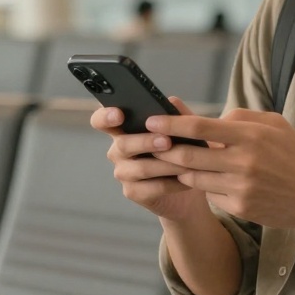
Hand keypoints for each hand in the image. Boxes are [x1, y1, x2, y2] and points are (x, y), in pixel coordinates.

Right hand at [90, 97, 210, 221]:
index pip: (101, 120)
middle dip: (146, 142)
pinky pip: (151, 188)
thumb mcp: (183, 130)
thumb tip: (172, 101)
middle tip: (167, 141)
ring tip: (187, 163)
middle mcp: (118, 150)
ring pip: (140, 168)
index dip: (105, 117)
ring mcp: (123, 172)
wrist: (193, 186)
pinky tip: (187, 180)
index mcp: (123, 129)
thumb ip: (177, 115)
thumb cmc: (184, 151)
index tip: (119, 115)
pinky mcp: (133, 192)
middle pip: (122, 144)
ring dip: (165, 164)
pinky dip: (171, 183)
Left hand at [148, 108, 294, 229]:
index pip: (199, 128)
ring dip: (179, 169)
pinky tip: (205, 180)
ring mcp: (241, 187)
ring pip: (193, 177)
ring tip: (171, 161)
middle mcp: (243, 162)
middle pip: (188, 155)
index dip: (170, 124)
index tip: (151, 120)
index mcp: (250, 136)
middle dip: (165, 149)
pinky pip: (210, 194)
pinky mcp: (240, 207)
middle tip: (150, 144)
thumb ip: (241, 117)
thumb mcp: (275, 124)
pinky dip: (204, 186)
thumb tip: (210, 119)